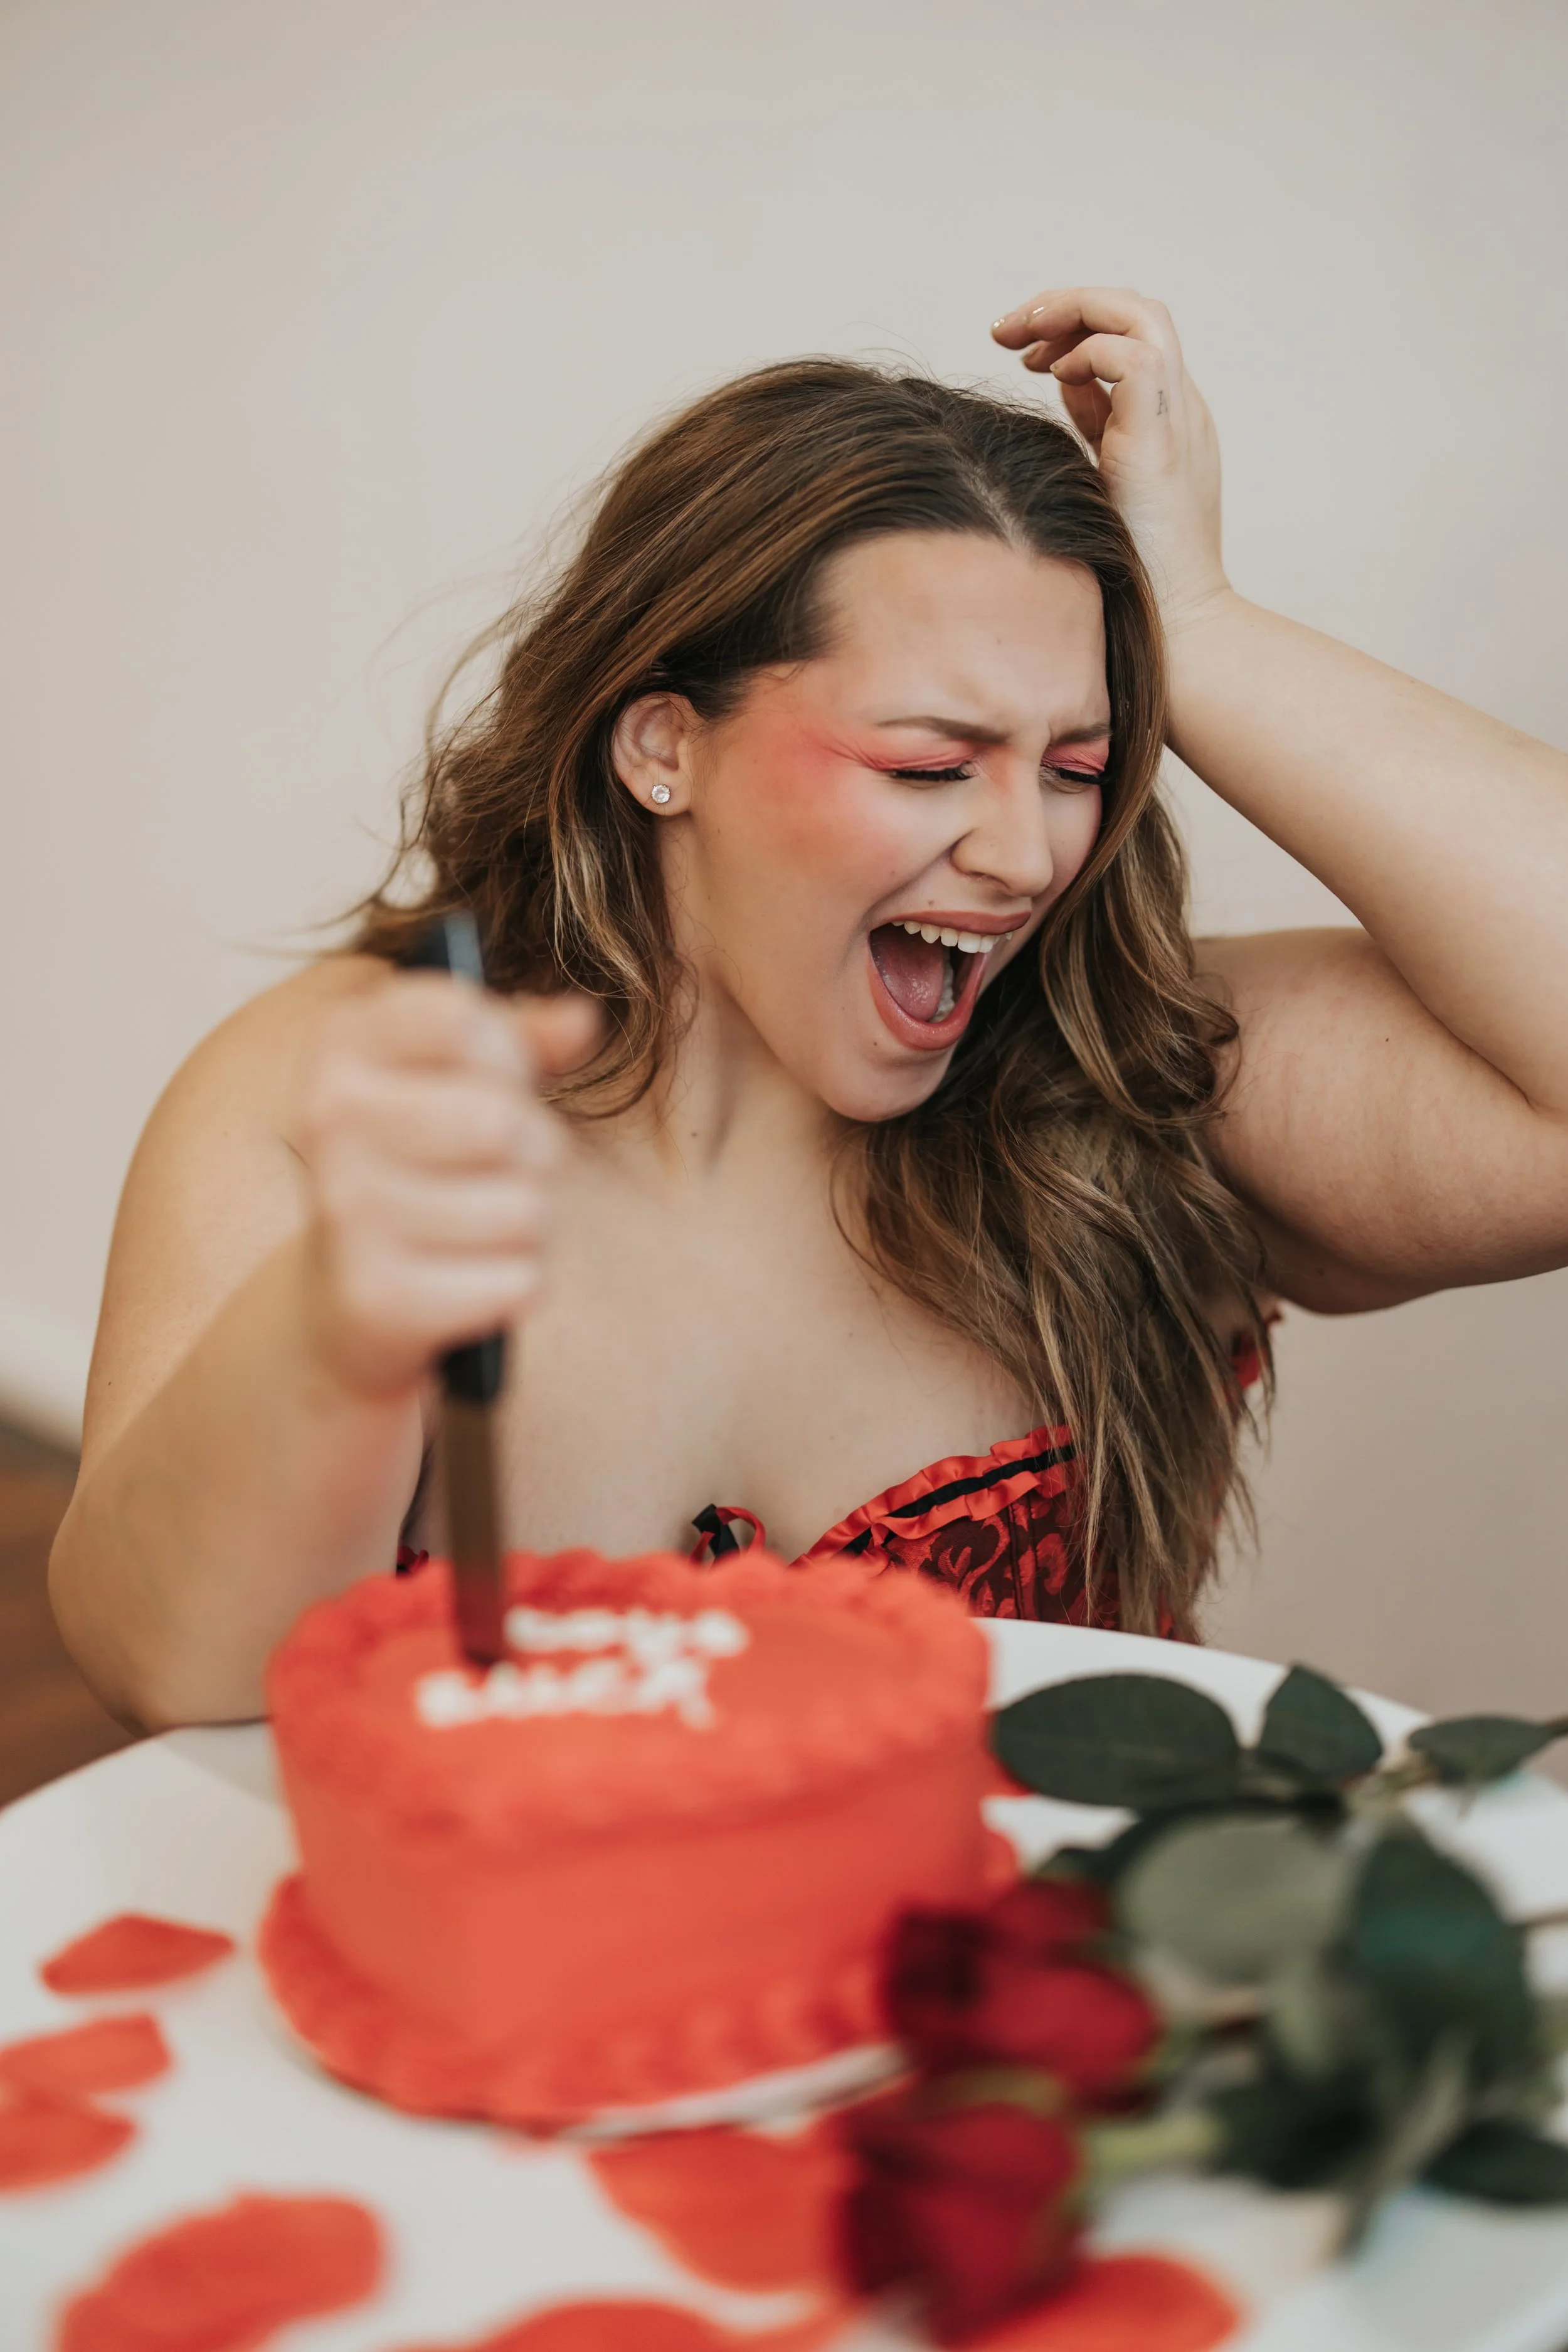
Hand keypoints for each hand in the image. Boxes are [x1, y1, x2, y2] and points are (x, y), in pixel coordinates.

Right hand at [296, 973, 599, 1395]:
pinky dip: (516, 1285)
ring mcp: (348, 1210)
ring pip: (524, 1209)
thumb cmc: (419, 1162)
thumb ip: (518, 1037)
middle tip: (494, 1168)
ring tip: (480, 1227)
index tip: (487, 1080)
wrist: (342, 1293)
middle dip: (532, 1150)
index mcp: (342, 1045)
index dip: (506, 1056)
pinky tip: (470, 1280)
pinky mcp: (380, 1298)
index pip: (463, 1021)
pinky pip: (520, 1281)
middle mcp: (330, 1121)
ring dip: (529, 1225)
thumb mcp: (454, 1079)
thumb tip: (581, 1018)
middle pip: (504, 1123)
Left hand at [991, 287, 1229, 631]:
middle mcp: (1182, 409)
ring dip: (1072, 312)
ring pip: (1140, 315)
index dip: (1075, 331)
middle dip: (1067, 305)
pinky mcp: (1160, 441)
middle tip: (1006, 329)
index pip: (1130, 339)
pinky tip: (1051, 378)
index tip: (1023, 353)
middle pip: (1137, 310)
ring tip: (1020, 339)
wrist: (1179, 627)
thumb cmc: (1137, 575)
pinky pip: (1133, 359)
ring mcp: (1178, 420)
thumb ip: (1094, 427)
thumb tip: (1064, 380)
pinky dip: (1088, 354)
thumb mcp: (1110, 482)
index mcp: (1170, 420)